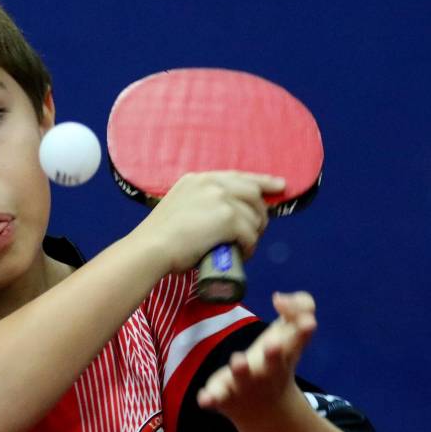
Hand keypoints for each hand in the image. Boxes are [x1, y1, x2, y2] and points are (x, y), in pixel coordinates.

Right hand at [131, 171, 284, 273]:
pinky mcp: (228, 218)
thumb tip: (214, 221)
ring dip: (254, 233)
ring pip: (253, 216)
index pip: (238, 176)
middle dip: (261, 211)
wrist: (151, 248)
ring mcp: (221, 199)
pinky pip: (250, 234)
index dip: (262, 181)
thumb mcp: (178, 207)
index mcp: (198, 179)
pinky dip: (250, 247)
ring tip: (245, 247)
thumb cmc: (158, 238)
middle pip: (252, 192)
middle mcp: (211, 184)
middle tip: (260, 229)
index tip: (279, 185)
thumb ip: (196, 205)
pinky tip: (243, 254)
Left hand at [196, 291, 316, 424]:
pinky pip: (216, 398)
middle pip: (273, 363)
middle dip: (273, 354)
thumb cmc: (276, 362)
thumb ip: (296, 310)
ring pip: (242, 378)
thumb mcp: (290, 335)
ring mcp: (245, 385)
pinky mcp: (224, 396)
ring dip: (241, 370)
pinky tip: (205, 398)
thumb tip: (278, 298)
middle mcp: (268, 372)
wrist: (265, 412)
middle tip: (273, 343)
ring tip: (238, 360)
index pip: (297, 341)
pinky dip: (211, 399)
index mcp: (284, 356)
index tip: (309, 322)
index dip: (303, 331)